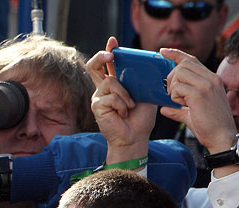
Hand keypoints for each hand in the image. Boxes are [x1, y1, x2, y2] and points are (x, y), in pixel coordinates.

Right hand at [87, 37, 156, 162]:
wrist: (135, 136)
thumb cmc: (140, 117)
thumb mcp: (144, 92)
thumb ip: (140, 78)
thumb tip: (143, 63)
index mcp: (114, 84)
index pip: (106, 64)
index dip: (108, 51)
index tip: (113, 41)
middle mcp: (103, 89)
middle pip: (93, 65)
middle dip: (102, 57)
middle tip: (112, 55)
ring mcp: (98, 97)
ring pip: (111, 82)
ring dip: (125, 94)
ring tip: (130, 106)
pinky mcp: (96, 106)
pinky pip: (111, 97)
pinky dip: (122, 104)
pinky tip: (123, 113)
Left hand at [159, 48, 236, 153]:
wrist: (222, 138)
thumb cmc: (209, 127)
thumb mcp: (191, 115)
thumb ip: (177, 109)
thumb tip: (163, 109)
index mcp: (211, 80)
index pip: (191, 60)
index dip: (175, 54)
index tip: (162, 52)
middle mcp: (211, 79)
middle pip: (182, 64)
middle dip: (171, 77)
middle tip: (172, 94)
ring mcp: (207, 85)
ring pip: (179, 74)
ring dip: (173, 88)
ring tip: (181, 101)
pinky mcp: (200, 93)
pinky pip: (178, 87)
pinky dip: (175, 96)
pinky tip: (183, 104)